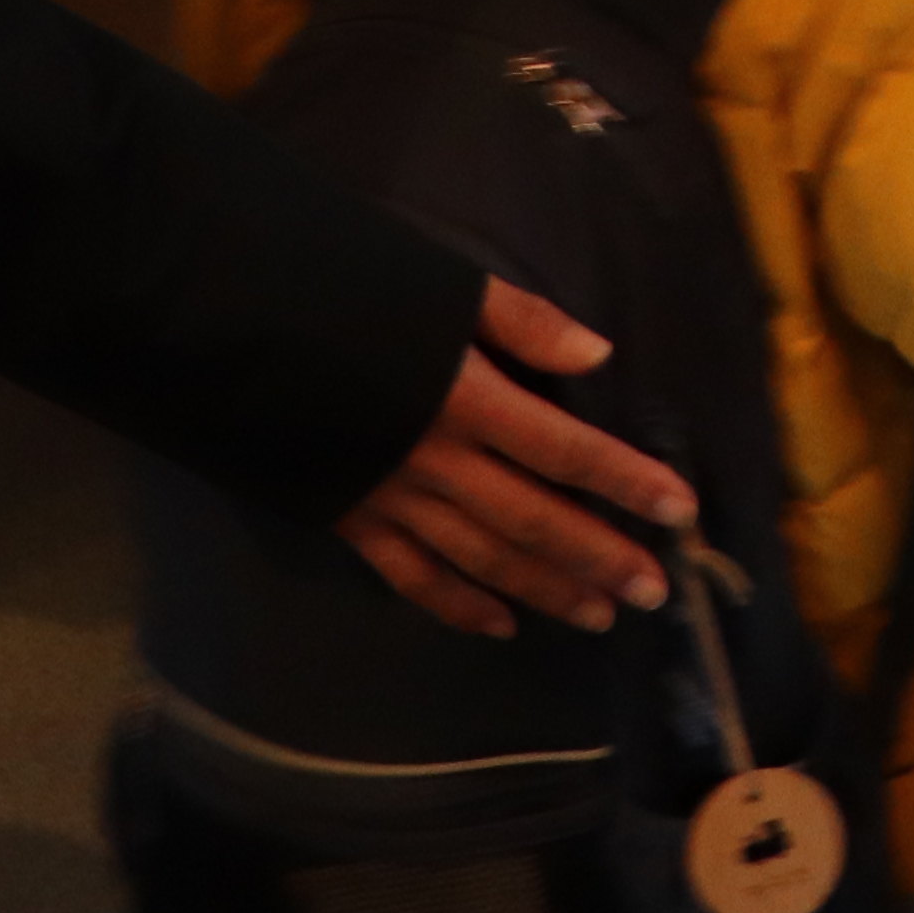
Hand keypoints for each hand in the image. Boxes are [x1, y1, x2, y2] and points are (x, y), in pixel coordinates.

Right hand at [335, 278, 699, 641]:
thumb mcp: (443, 287)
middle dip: (598, 557)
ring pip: (482, 559)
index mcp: (467, 400)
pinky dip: (458, 606)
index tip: (679, 509)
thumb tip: (599, 355)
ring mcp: (391, 500)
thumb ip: (524, 322)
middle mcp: (437, 462)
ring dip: (545, 590)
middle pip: (533, 520)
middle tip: (653, 590)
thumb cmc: (347, 294)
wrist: (234, 330)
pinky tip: (501, 625)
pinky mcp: (351, 521)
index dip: (625, 481)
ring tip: (601, 614)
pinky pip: (412, 578)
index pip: (565, 450)